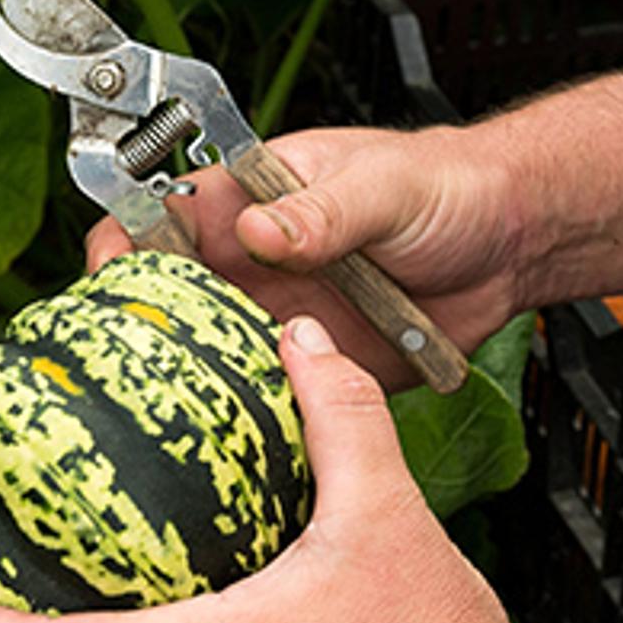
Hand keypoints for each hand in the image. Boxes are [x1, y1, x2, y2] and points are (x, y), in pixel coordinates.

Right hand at [91, 124, 534, 387]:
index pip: (161, 216)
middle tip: (131, 362)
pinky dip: (251, 418)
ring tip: (181, 409)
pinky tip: (244, 436)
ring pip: (207, 357)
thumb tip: (261, 229)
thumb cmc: (445, 187)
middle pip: (167, 299)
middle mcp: (254, 263)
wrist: (510, 245)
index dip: (124, 243)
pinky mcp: (313, 369)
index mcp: (253, 199)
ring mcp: (279, 320)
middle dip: (140, 329)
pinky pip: (265, 399)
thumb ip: (323, 210)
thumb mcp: (384, 188)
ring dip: (192, 383)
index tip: (112, 276)